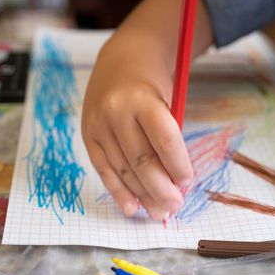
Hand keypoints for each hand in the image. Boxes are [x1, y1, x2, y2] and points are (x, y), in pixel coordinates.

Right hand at [82, 39, 192, 220]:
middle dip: (160, 188)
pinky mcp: (87, 134)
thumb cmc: (151, 85)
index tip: (187, 182)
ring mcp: (98, 123)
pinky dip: (118, 191)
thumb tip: (174, 180)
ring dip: (141, 195)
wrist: (120, 61)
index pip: (164, 140)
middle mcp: (116, 111)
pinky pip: (103, 169)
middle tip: (174, 207)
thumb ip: (167, 135)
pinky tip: (132, 207)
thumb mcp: (167, 99)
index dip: (177, 165)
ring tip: (158, 212)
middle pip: (141, 159)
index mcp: (142, 99)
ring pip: (121, 168)